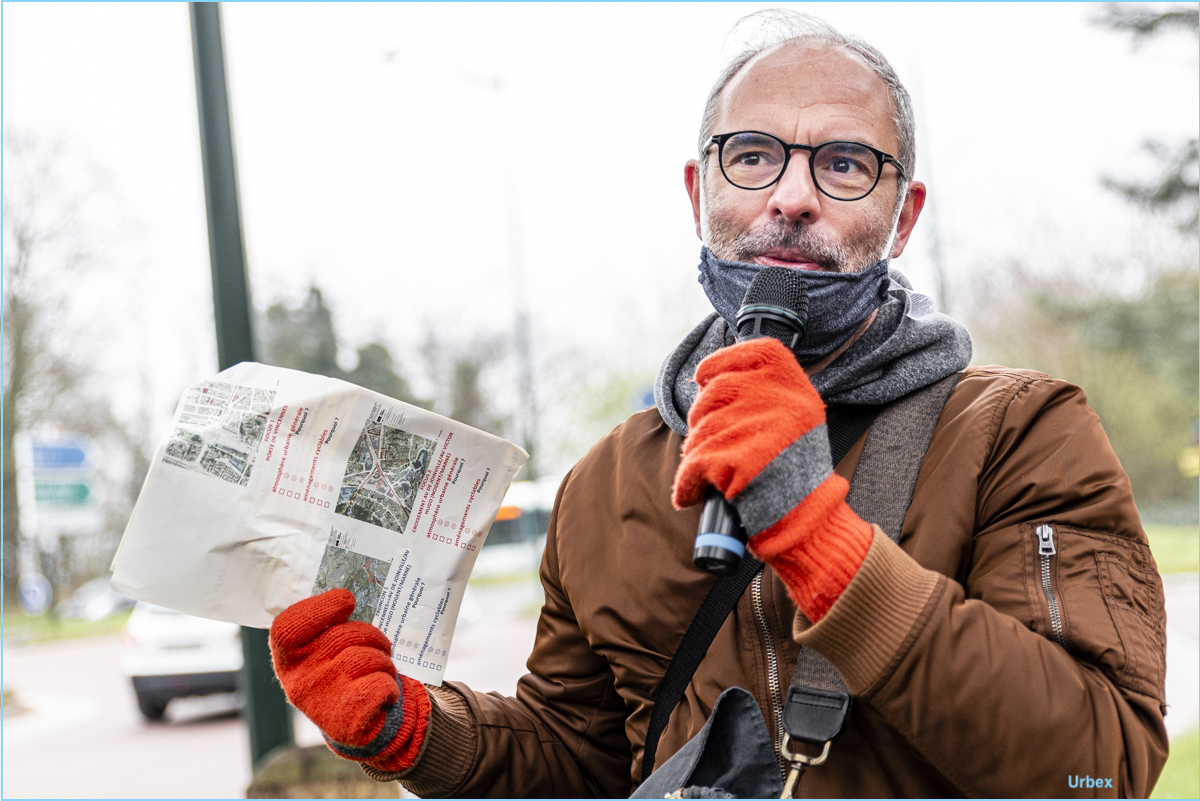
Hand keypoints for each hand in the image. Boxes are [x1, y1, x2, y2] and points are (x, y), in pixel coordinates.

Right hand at [269, 589, 428, 770]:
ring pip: (368, 658)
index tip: (347, 600)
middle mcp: (298, 680)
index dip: (320, 608)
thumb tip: (349, 593)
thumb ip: (329, 625)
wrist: (359, 723)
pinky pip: (382, 684)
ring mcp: (321, 702)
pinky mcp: (347, 721)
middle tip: (379, 644)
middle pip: (344, 636)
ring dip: (384, 661)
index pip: (288, 628)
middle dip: (371, 636)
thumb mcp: (327, 649)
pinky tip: (383, 693)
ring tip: (380, 670)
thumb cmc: (345, 673)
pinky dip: (390, 685)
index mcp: (287, 659)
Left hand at [672, 338, 872, 621]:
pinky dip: (686, 484)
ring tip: (713, 473)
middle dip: (701, 418)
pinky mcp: (739, 461)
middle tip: (709, 442)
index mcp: (797, 388)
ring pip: (700, 431)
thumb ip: (764, 395)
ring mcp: (761, 430)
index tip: (702, 375)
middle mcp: (783, 402)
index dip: (720, 361)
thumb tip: (709, 380)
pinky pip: (693, 464)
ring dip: (695, 454)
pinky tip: (691, 495)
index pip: (752, 353)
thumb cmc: (794, 474)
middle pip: (715, 392)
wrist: (809, 524)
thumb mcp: (794, 421)